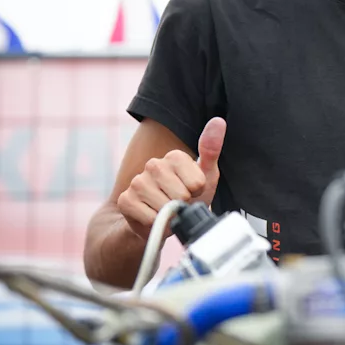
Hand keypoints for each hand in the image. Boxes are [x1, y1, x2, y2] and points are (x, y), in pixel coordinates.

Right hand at [117, 117, 225, 238]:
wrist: (161, 223)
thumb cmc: (187, 198)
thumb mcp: (207, 177)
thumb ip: (211, 150)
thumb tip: (218, 120)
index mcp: (174, 157)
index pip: (197, 182)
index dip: (197, 193)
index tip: (192, 192)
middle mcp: (154, 165)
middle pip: (181, 194)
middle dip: (183, 205)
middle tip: (178, 204)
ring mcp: (138, 181)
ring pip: (164, 206)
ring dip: (170, 215)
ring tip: (167, 211)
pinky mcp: (126, 200)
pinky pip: (150, 218)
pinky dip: (157, 223)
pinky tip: (154, 218)